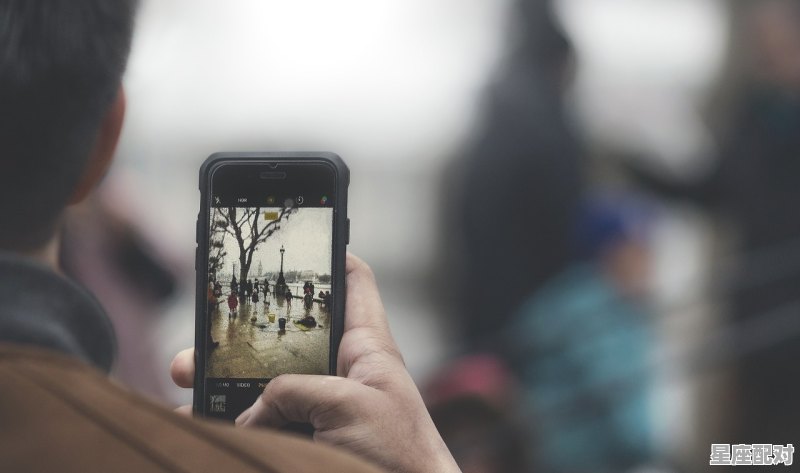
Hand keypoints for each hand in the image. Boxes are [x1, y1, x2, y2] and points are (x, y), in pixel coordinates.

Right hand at [171, 253, 460, 472]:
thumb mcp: (349, 406)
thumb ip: (293, 392)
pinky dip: (228, 420)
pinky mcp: (307, 440)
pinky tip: (198, 418)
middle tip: (208, 325)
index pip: (354, 283)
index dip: (331, 254)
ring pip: (265, 381)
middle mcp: (341, 373)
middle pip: (290, 333)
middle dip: (247, 326)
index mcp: (365, 348)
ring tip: (185, 372)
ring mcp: (322, 409)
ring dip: (224, 378)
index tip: (301, 234)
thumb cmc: (403, 456)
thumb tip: (250, 413)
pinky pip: (261, 422)